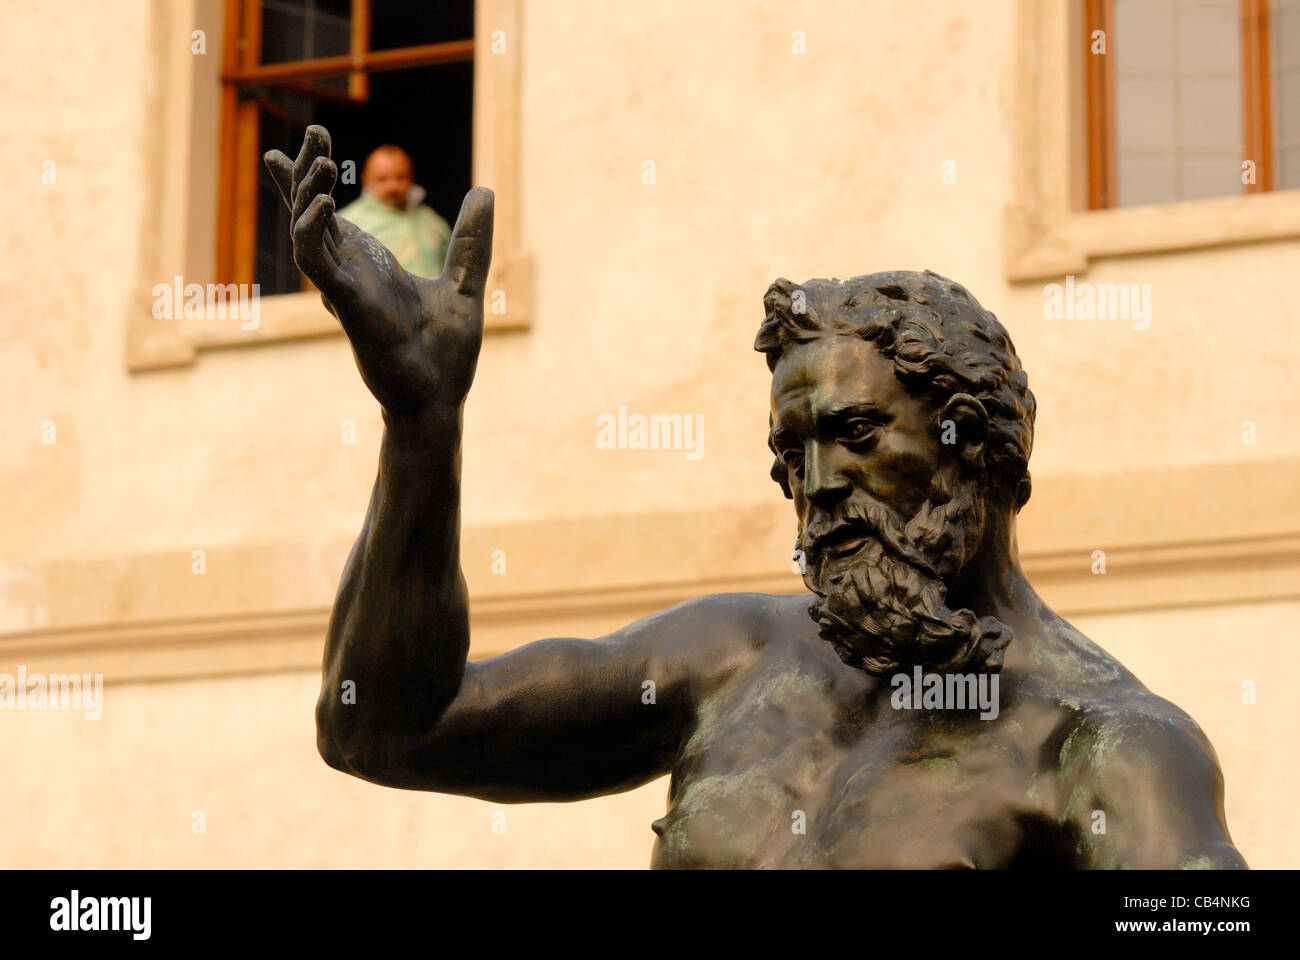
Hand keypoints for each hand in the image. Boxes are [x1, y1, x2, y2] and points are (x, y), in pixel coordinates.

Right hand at [264, 125, 493, 417]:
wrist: (441, 399)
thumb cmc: (444, 353)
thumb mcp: (464, 282)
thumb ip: (471, 240)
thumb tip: (485, 191)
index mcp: (370, 265)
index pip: (331, 213)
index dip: (315, 178)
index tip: (314, 142)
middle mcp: (350, 273)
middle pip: (311, 211)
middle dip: (305, 171)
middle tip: (313, 131)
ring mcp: (345, 288)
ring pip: (308, 230)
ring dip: (308, 192)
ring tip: (324, 159)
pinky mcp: (348, 306)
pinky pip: (317, 262)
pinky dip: (313, 229)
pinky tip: (323, 201)